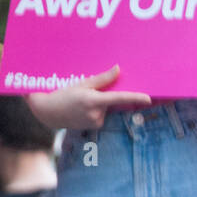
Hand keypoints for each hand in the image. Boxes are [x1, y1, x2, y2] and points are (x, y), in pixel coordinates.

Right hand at [25, 65, 152, 129]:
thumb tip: (118, 69)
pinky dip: (96, 111)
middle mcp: (96, 113)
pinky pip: (102, 115)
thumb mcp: (81, 83)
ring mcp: (95, 122)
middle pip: (111, 102)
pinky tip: (81, 110)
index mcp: (93, 100)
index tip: (148, 98)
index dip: (135, 98)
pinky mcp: (95, 127)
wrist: (48, 112)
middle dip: (104, 96)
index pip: (119, 98)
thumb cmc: (63, 94)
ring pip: (106, 109)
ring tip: (80, 102)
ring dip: (99, 104)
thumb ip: (102, 79)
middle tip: (86, 94)